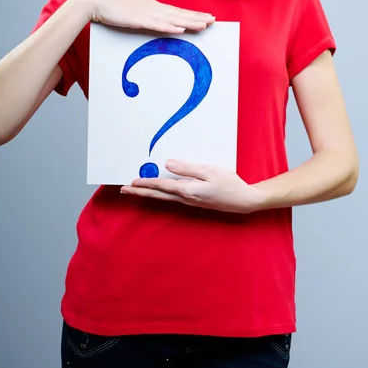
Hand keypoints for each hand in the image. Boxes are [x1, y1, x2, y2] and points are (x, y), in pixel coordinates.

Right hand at [78, 0, 214, 33]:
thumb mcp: (133, 14)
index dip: (192, 15)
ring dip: (189, 22)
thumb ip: (144, 19)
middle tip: (214, 21)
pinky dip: (169, 27)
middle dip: (197, 18)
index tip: (206, 18)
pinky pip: (156, 25)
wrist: (96, 1)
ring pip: (173, 19)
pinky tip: (180, 30)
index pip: (177, 12)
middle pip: (180, 14)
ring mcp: (146, 13)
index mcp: (152, 7)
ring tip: (204, 25)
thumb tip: (154, 25)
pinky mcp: (137, 20)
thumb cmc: (112, 7)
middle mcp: (153, 8)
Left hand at [120, 160, 262, 213]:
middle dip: (140, 192)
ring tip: (134, 191)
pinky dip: (160, 195)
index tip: (131, 181)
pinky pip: (171, 198)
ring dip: (148, 194)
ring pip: (163, 198)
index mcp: (188, 190)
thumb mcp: (210, 171)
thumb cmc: (229, 183)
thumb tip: (168, 165)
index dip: (146, 183)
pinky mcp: (194, 202)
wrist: (244, 201)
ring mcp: (190, 202)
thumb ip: (188, 169)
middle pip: (158, 195)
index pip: (162, 186)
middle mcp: (186, 198)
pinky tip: (157, 192)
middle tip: (123, 190)